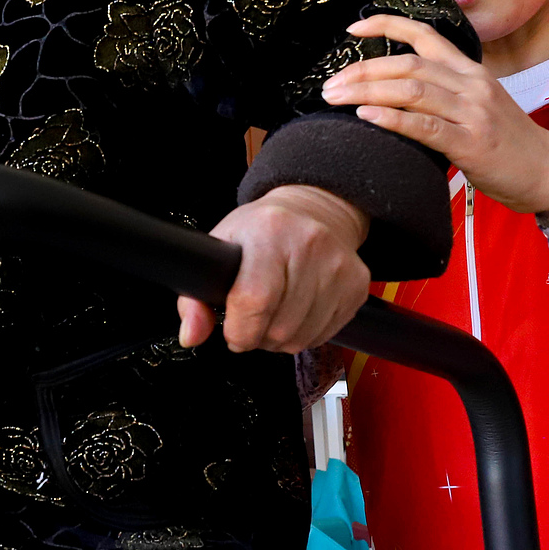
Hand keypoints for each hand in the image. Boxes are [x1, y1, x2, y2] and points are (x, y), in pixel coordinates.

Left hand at [178, 185, 370, 353]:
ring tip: (275, 313)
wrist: (313, 210)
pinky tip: (298, 311)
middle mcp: (309, 243)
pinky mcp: (357, 284)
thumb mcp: (219, 249)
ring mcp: (338, 264)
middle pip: (279, 326)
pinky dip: (307, 334)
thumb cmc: (261, 231)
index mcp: (269, 231)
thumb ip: (195, 298)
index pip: (255, 300)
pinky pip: (326, 335)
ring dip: (282, 338)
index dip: (240, 331)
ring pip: (302, 337)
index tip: (234, 332)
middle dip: (259, 336)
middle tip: (254, 318)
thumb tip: (191, 335)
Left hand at [320, 14, 548, 217]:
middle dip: (362, 70)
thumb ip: (443, 92)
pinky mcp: (471, 143)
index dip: (386, 25)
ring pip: (411, 90)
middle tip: (329, 85)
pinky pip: (424, 126)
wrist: (547, 171)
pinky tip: (366, 116)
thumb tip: (392, 90)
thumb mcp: (477, 104)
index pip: (424, 34)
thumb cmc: (507, 142)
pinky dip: (391, 118)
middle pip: (407, 64)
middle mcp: (470, 83)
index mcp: (470, 70)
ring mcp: (472, 112)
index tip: (352, 28)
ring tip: (335, 98)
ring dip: (366, 92)